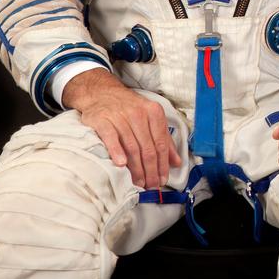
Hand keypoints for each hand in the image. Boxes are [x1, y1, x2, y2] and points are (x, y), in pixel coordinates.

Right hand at [64, 68, 181, 188]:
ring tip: (139, 182)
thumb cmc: (129, 109)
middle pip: (147, 147)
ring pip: (132, 146)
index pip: (161, 143)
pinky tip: (121, 164)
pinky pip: (111, 137)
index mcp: (154, 113)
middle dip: (151, 169)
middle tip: (151, 185)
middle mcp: (139, 113)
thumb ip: (164, 140)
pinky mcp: (102, 119)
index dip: (163, 163)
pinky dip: (116, 151)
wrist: (101, 93)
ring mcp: (120, 116)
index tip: (163, 179)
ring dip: (136, 167)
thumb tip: (177, 162)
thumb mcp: (150, 119)